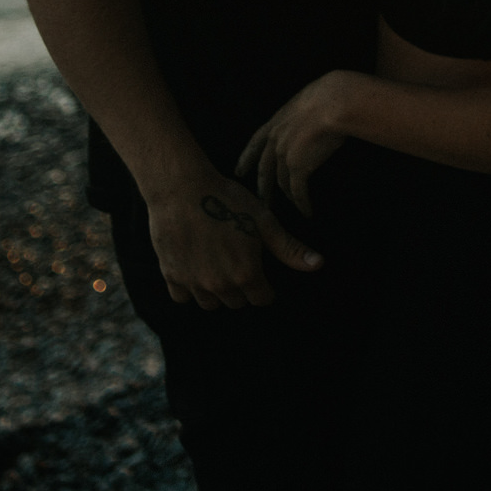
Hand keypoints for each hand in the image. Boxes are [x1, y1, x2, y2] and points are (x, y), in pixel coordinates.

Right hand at [145, 171, 322, 309]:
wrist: (182, 188)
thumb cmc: (226, 200)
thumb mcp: (263, 221)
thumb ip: (289, 248)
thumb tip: (318, 264)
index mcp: (246, 274)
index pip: (261, 299)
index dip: (263, 286)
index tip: (258, 271)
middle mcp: (220, 286)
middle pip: (237, 302)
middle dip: (240, 287)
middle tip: (236, 260)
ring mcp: (194, 283)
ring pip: (210, 303)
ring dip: (215, 290)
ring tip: (215, 263)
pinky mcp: (171, 276)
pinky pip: (183, 296)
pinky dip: (188, 287)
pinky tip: (193, 265)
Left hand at [236, 71, 355, 217]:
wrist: (332, 103)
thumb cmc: (327, 96)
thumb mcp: (306, 104)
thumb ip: (302, 117)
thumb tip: (312, 122)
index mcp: (276, 122)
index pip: (255, 143)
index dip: (247, 158)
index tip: (239, 171)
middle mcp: (276, 140)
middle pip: (264, 169)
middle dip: (262, 186)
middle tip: (260, 200)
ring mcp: (285, 156)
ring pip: (282, 182)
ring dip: (287, 197)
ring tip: (291, 207)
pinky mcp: (298, 169)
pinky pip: (298, 191)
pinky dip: (302, 203)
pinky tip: (307, 212)